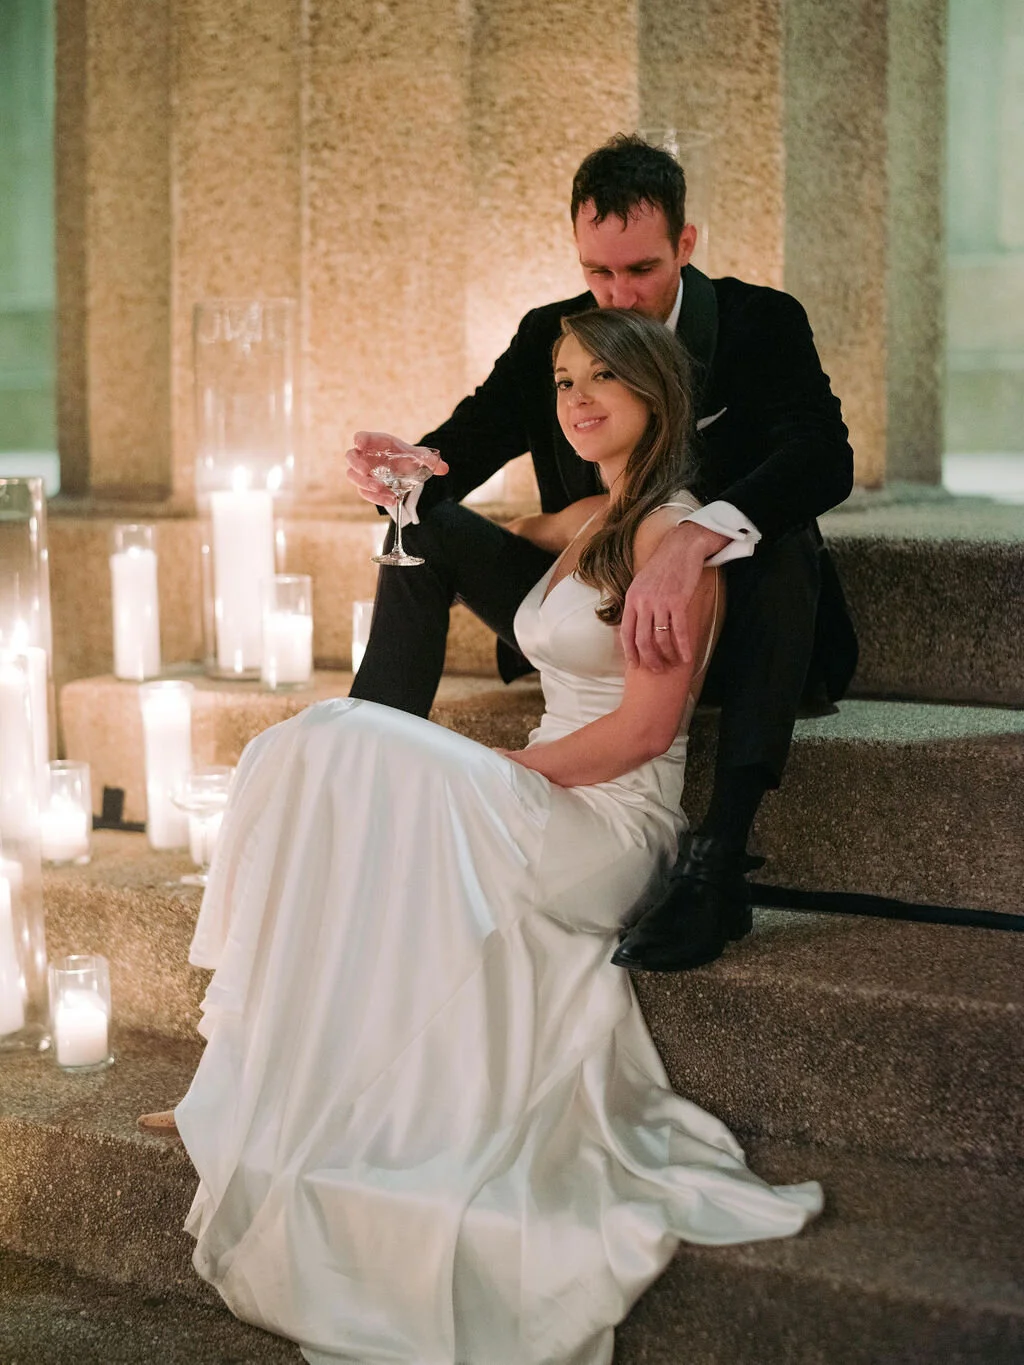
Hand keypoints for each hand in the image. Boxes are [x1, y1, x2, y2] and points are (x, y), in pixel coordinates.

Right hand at [345, 431, 448, 506]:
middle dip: (356, 464)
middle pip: (351, 457)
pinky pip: (364, 492)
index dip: (360, 439)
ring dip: (367, 485)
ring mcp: (363, 472)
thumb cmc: (406, 457)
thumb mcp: (418, 457)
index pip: (362, 437)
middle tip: (365, 471)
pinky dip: (376, 497)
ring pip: (354, 478)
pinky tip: (391, 500)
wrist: (404, 470)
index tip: (360, 443)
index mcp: (376, 443)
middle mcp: (366, 456)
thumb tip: (444, 468)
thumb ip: (429, 460)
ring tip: (383, 491)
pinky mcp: (365, 486)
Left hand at [622, 522, 727, 669]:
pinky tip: (687, 657)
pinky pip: (679, 631)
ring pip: (661, 638)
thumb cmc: (662, 567)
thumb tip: (635, 624)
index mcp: (632, 599)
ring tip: (673, 664)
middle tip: (657, 670)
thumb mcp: (641, 583)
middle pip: (642, 640)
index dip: (630, 652)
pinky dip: (683, 647)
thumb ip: (637, 603)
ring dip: (667, 655)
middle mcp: (643, 602)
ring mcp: (660, 602)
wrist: (681, 548)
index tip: (635, 665)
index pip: (626, 632)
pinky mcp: (678, 601)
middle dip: (649, 659)